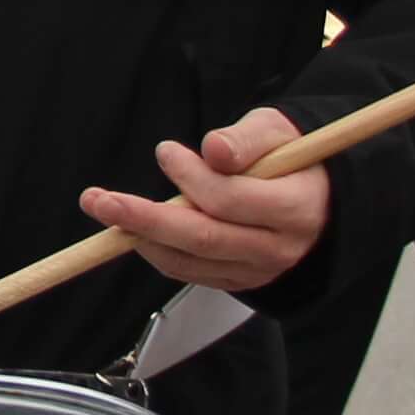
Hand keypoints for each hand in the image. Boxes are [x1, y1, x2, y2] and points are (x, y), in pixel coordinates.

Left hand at [80, 105, 326, 293]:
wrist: (315, 199)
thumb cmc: (290, 157)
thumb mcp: (276, 133)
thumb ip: (246, 139)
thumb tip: (213, 149)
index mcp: (296, 209)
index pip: (232, 200)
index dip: (192, 177)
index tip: (165, 150)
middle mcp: (277, 248)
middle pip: (203, 238)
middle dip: (144, 218)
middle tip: (99, 199)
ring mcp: (257, 271)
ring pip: (190, 261)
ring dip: (140, 236)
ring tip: (104, 208)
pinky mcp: (237, 281)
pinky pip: (189, 272)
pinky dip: (156, 251)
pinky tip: (134, 228)